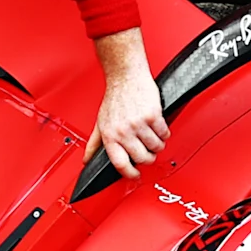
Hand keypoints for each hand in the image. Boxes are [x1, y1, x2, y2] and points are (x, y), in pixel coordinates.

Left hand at [87, 29, 168, 177]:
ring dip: (158, 145)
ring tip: (154, 138)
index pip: (120, 164)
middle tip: (148, 153)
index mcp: (110, 136)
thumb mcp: (100, 122)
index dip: (130, 173)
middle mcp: (123, 131)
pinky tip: (159, 128)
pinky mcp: (153, 115)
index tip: (135, 174)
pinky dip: (164, 133)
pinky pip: (164, 133)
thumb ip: (94, 144)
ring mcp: (139, 124)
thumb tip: (86, 159)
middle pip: (142, 158)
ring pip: (156, 147)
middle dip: (148, 158)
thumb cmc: (114, 98)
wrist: (125, 75)